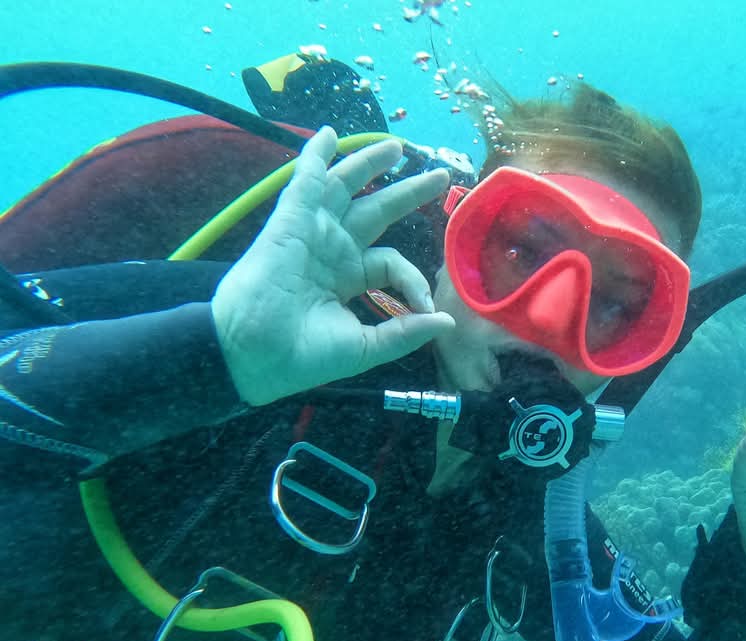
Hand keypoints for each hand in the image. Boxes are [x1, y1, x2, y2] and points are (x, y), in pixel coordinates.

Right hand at [211, 126, 455, 405]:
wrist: (256, 355)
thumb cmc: (304, 356)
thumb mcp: (366, 346)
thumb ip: (405, 332)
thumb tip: (445, 321)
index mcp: (347, 277)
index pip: (391, 262)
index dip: (413, 280)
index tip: (425, 306)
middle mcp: (332, 249)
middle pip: (376, 211)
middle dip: (407, 191)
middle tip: (437, 175)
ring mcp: (312, 233)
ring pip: (345, 188)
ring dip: (369, 163)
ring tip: (398, 146)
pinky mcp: (292, 222)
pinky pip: (305, 182)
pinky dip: (316, 157)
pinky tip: (329, 135)